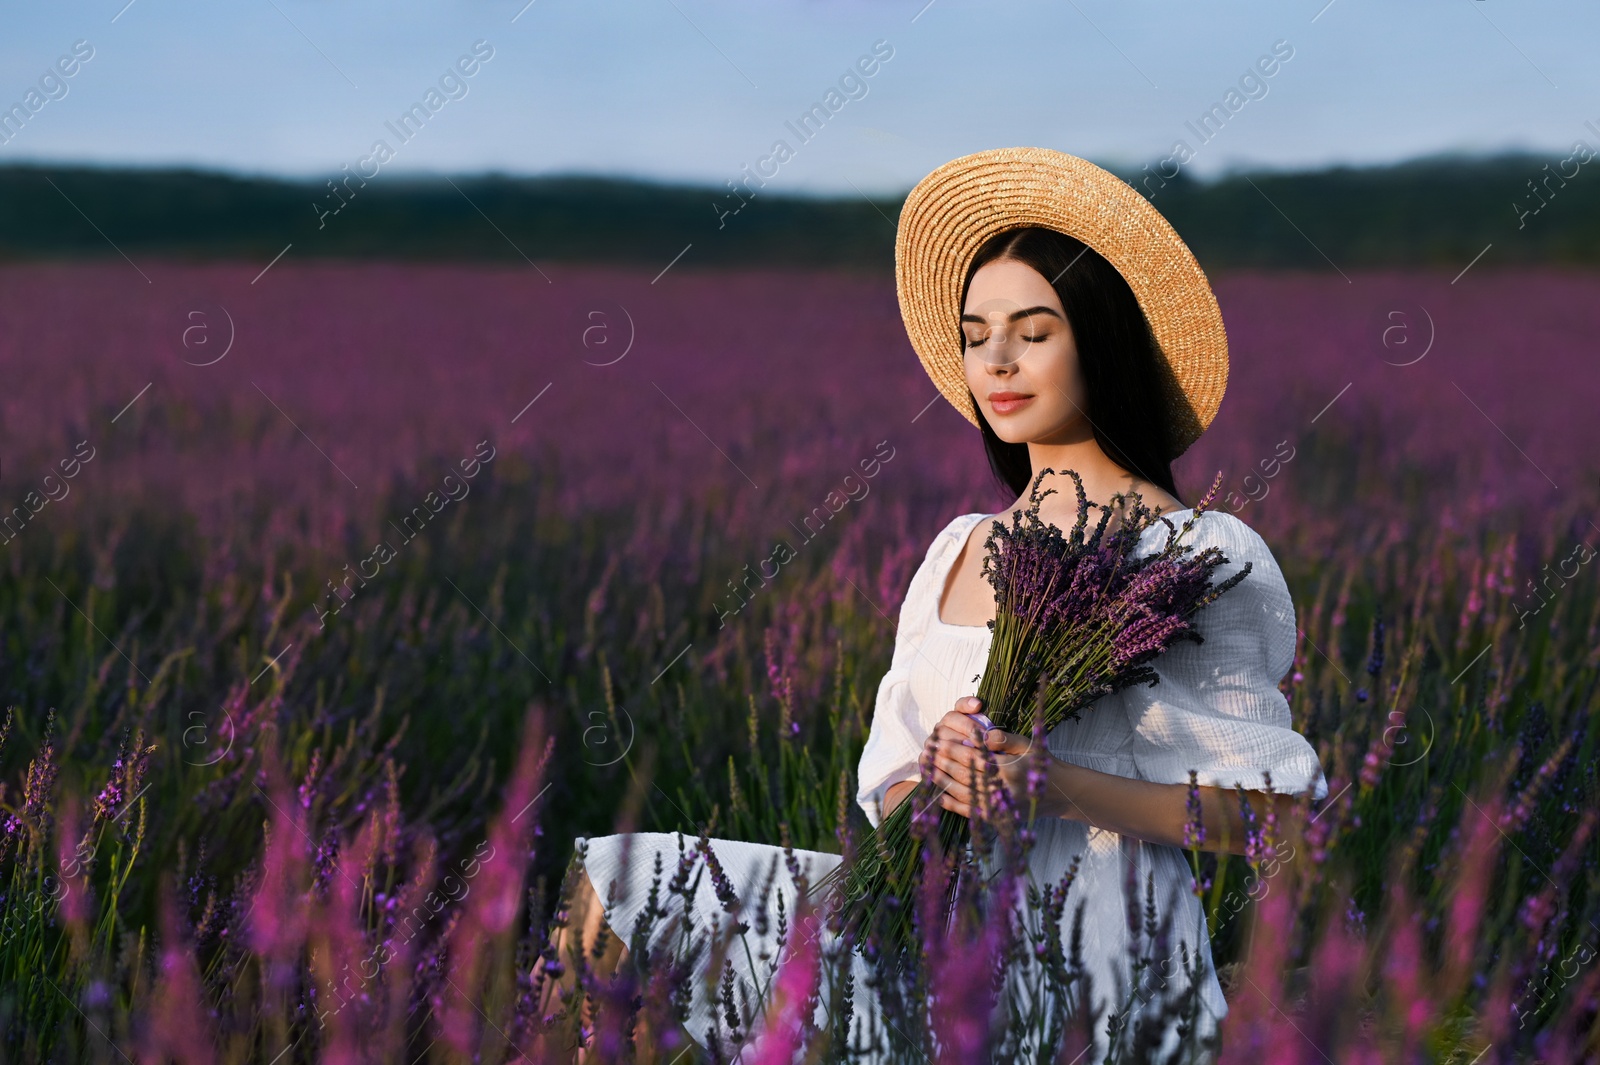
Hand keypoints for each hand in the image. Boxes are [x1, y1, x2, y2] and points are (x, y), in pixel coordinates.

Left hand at [922, 696, 1049, 819]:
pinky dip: (950, 804)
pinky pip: (967, 812)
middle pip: (963, 774)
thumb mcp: (1026, 745)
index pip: (973, 757)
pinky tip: (936, 794)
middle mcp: (1002, 791)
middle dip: (942, 760)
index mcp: (1009, 770)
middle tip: (926, 750)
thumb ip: (1003, 739)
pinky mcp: (994, 818)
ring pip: (961, 792)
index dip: (952, 748)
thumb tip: (981, 734)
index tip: (937, 739)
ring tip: (926, 767)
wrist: (1058, 793)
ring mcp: (997, 807)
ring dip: (940, 779)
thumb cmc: (1040, 763)